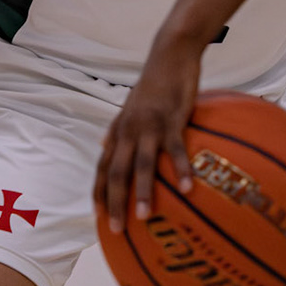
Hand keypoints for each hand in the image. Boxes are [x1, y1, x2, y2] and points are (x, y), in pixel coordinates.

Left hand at [96, 35, 203, 231]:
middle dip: (114, 202)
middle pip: (116, 172)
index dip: (99, 192)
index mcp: (118, 130)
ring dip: (142, 192)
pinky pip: (175, 149)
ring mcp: (148, 126)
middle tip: (116, 229)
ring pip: (141, 164)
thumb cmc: (153, 83)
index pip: (103, 167)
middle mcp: (128, 131)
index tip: (98, 217)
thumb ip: (118, 128)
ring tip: (145, 217)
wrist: (169, 55)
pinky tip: (187, 188)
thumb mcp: (129, 106)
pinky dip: (180, 169)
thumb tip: (104, 144)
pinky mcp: (171, 119)